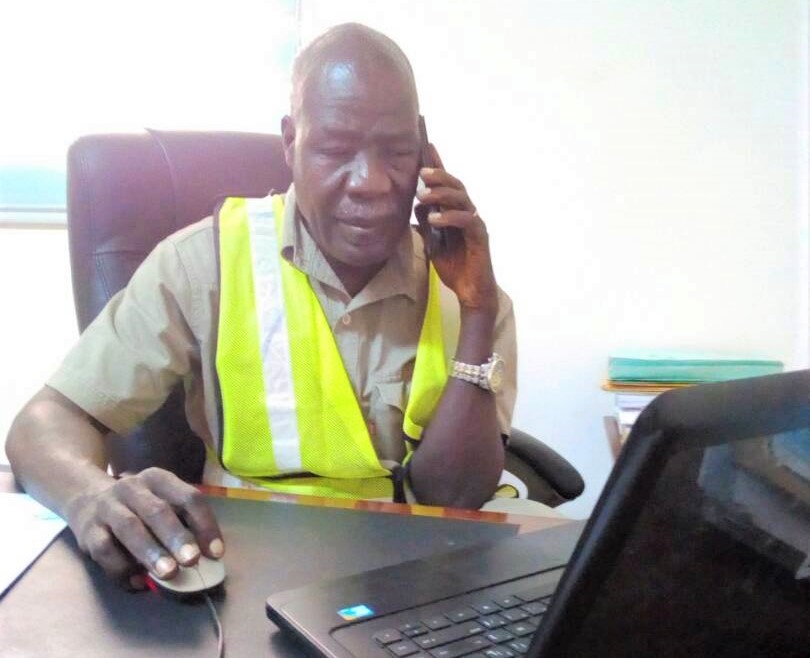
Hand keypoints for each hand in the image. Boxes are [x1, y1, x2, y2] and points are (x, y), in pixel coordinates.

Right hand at [64, 467, 222, 588]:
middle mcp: (133, 487)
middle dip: (177, 537)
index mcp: (159, 479)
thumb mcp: (161, 501)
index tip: (216, 552)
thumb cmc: (138, 506)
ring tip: (169, 573)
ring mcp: (108, 507)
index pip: (189, 498)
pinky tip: (137, 582)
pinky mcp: (88, 530)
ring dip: (151, 551)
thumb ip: (182, 523)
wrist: (85, 497)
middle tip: (192, 560)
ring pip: (130, 527)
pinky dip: (122, 568)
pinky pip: (105, 550)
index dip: (205, 524)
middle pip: (158, 510)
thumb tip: (206, 558)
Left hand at [415, 145, 498, 312]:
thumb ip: (427, 223)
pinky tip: (435, 219)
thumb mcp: (433, 243)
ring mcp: (475, 224)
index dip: (438, 165)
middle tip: (421, 172)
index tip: (427, 147)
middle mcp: (467, 213)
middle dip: (439, 175)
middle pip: (456, 186)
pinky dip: (450, 217)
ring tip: (423, 195)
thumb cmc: (455, 267)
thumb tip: (417, 203)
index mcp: (456, 212)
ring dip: (442, 194)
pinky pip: (467, 221)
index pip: (447, 185)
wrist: (471, 292)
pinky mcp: (480, 237)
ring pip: (462, 199)